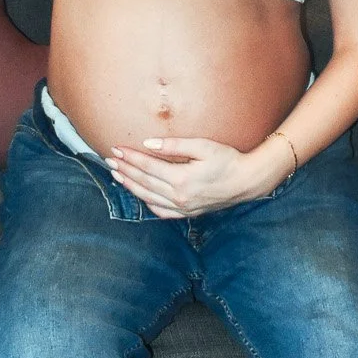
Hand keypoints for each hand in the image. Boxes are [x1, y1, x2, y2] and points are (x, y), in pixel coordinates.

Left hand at [106, 134, 289, 218]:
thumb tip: (149, 144)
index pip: (147, 167)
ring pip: (149, 198)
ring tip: (117, 175)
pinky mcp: (188, 213)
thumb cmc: (228, 160)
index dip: (130, 157)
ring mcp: (183, 207)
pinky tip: (139, 194)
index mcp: (182, 179)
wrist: (247, 181)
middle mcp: (179, 196)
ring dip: (131, 186)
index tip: (116, 148)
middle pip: (144, 182)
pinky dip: (147, 203)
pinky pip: (161, 211)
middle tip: (110, 160)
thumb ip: (175, 145)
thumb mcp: (204, 147)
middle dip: (125, 170)